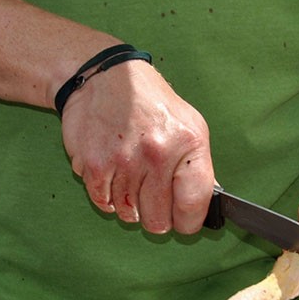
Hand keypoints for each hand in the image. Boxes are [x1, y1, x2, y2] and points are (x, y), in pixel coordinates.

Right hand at [59, 59, 214, 234]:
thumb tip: (204, 205)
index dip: (188, 222)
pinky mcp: (94, 164)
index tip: (183, 221)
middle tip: (153, 201)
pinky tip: (113, 177)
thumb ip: (198, 166)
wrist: (105, 77)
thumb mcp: (189, 124)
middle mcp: (156, 154)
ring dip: (130, 206)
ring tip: (132, 180)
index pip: (193, 206)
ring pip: (129, 215)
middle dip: (157, 217)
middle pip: (158, 220)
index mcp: (187, 144)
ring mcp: (123, 161)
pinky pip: (103, 203)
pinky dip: (108, 197)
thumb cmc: (151, 103)